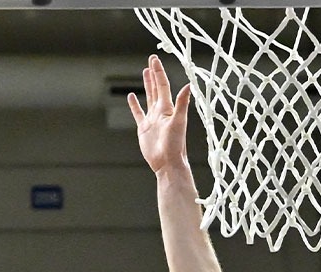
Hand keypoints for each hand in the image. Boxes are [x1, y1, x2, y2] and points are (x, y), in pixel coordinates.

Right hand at [127, 54, 193, 175]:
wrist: (167, 163)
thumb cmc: (176, 144)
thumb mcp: (179, 122)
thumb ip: (182, 103)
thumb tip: (188, 85)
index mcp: (167, 108)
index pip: (162, 85)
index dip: (158, 72)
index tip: (154, 59)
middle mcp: (160, 111)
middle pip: (156, 88)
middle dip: (153, 74)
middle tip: (151, 60)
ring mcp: (151, 119)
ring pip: (148, 97)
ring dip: (147, 85)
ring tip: (144, 73)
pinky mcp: (144, 129)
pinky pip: (138, 113)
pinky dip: (134, 105)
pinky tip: (131, 96)